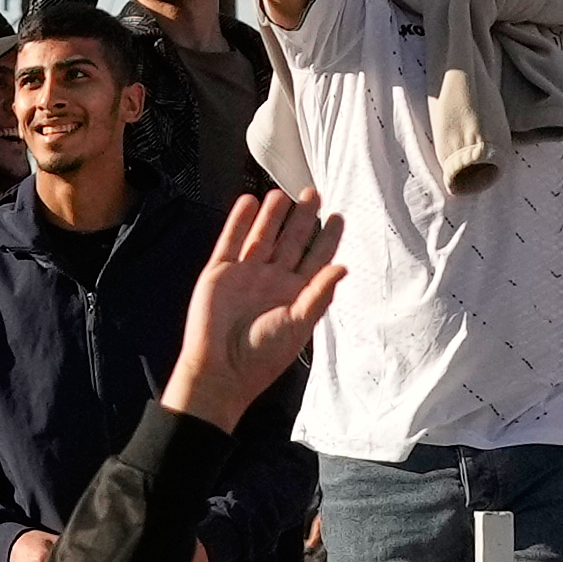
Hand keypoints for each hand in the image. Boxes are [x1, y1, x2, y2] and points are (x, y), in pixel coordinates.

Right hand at [160, 190, 344, 432]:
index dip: (327, 237)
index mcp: (295, 294)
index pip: (315, 258)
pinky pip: (231, 240)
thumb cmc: (262, 354)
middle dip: (302, 218)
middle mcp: (272, 280)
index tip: (338, 216)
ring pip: (262, 236)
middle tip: (312, 194)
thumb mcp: (298, 324)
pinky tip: (248, 202)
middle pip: (290, 241)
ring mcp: (245, 274)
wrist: (220, 368)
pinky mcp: (220, 272)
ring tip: (281, 193)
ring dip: (271, 215)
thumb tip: (343, 267)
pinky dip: (238, 221)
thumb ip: (319, 293)